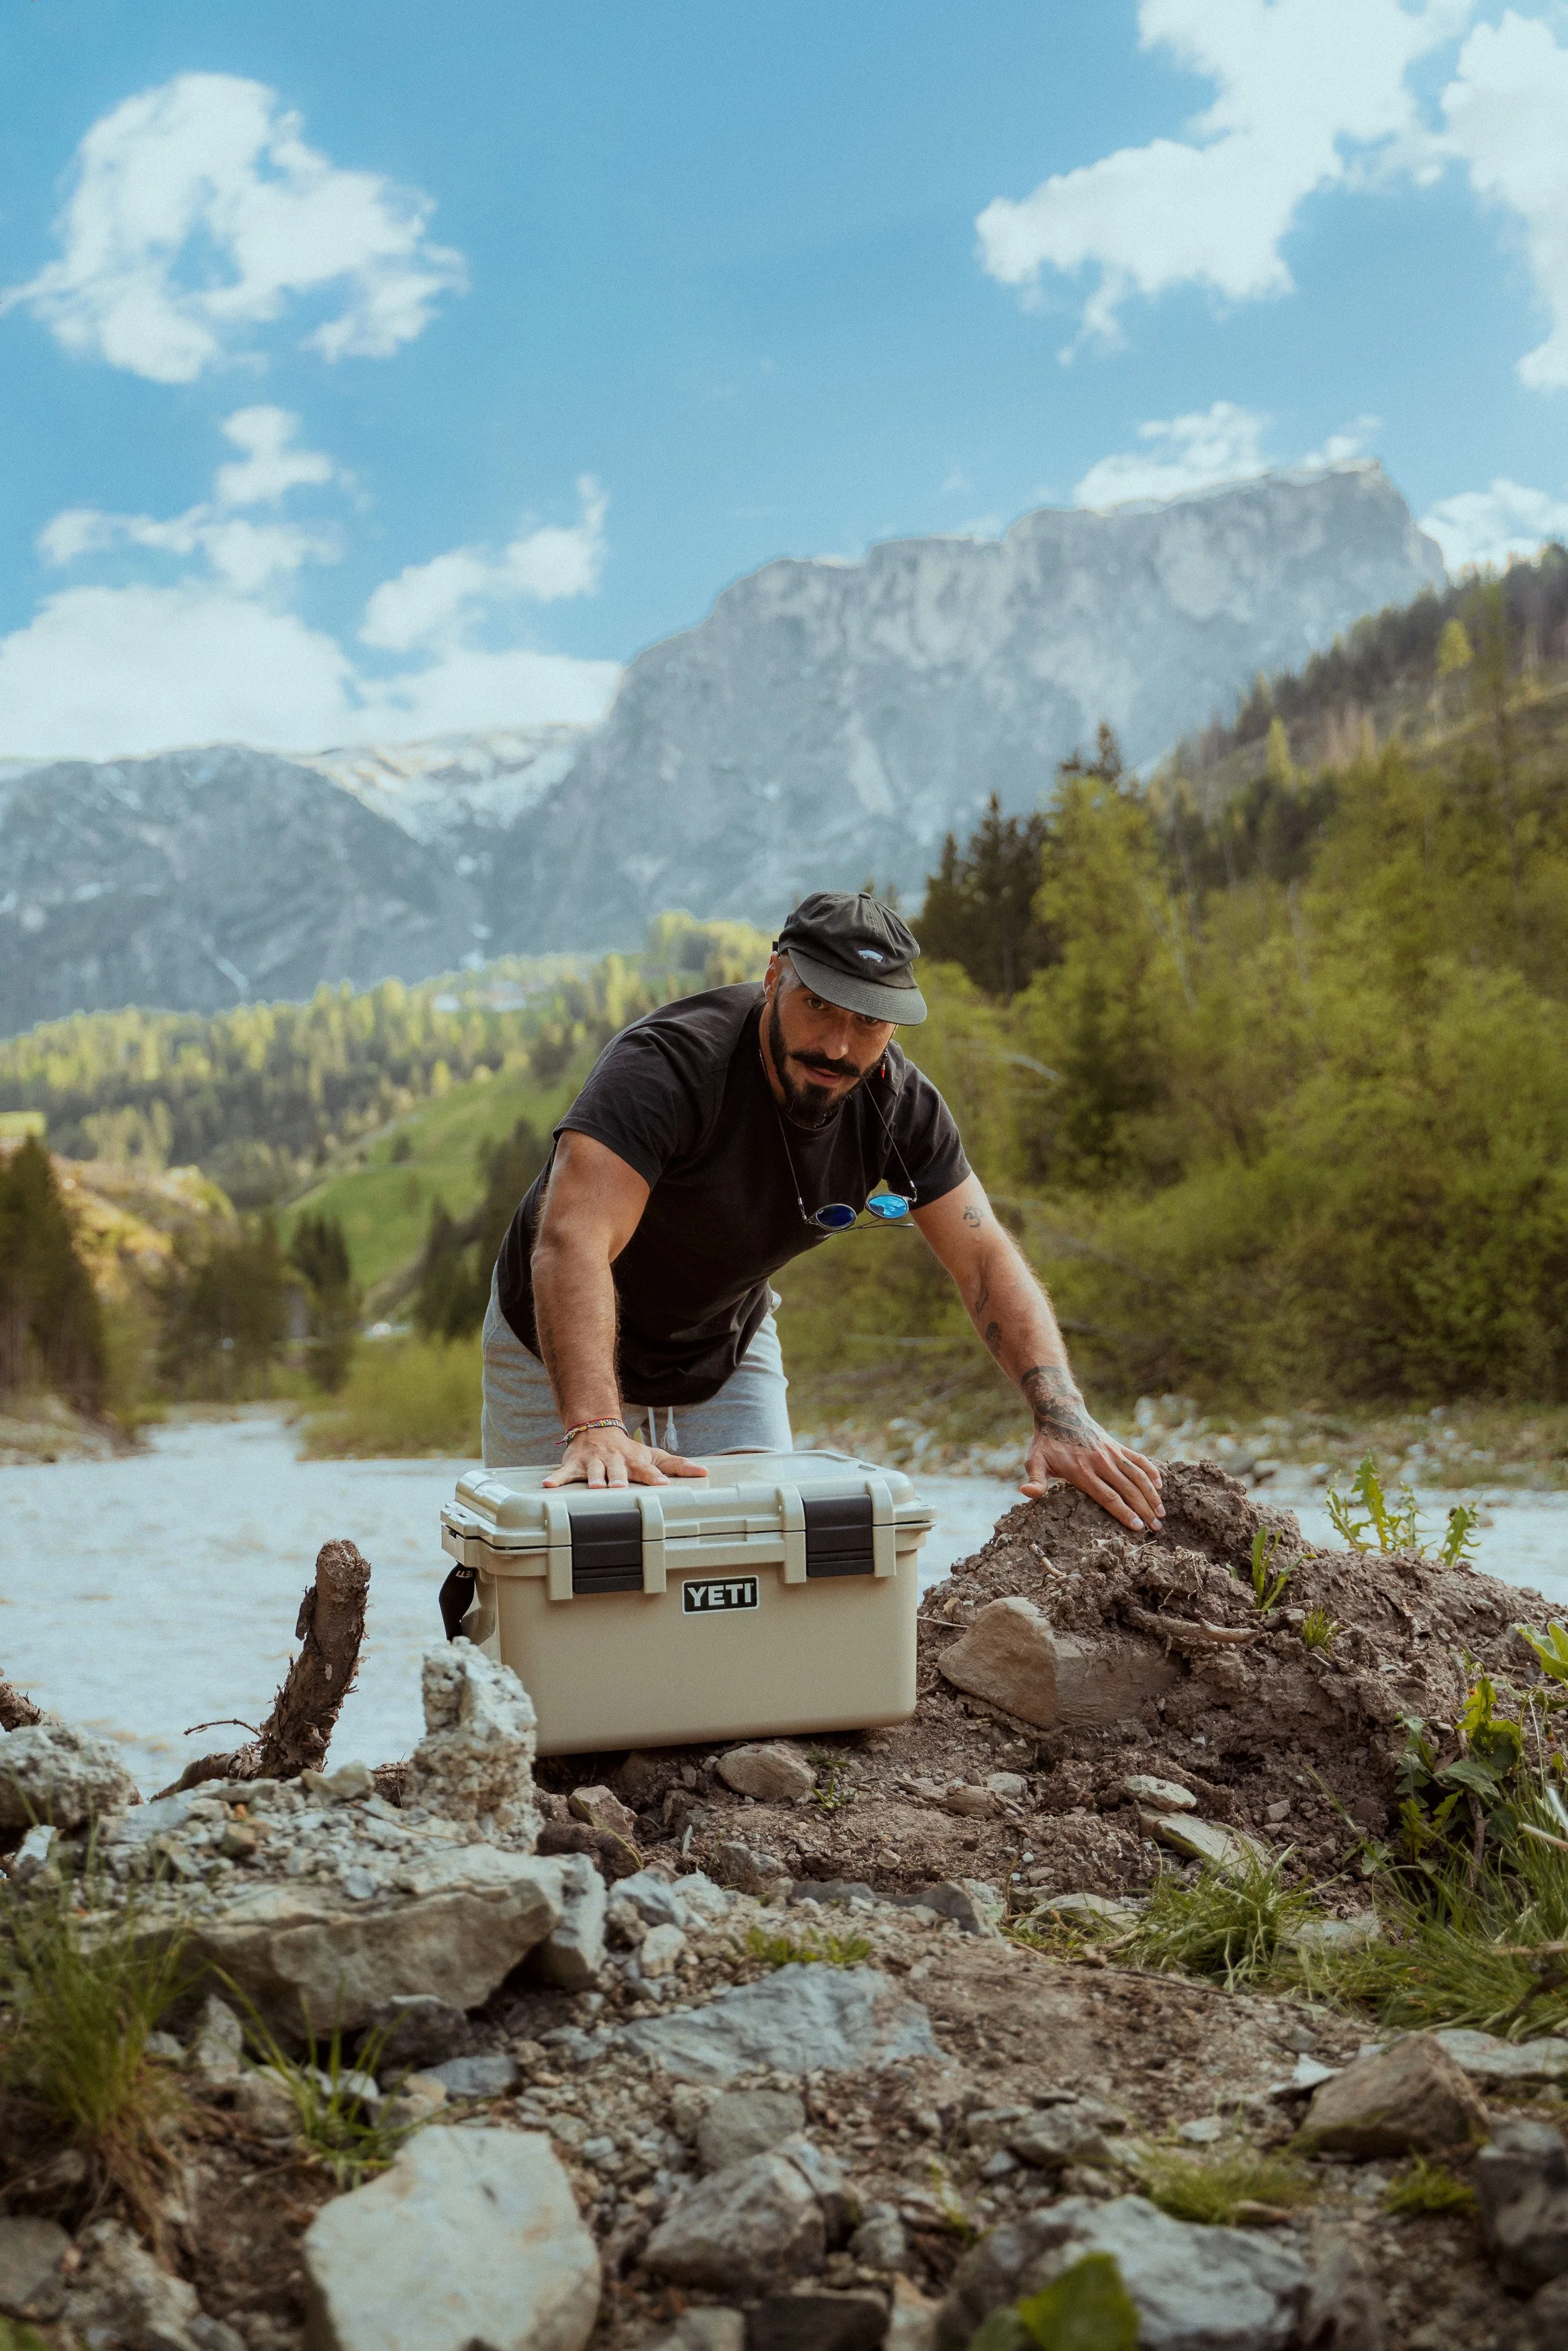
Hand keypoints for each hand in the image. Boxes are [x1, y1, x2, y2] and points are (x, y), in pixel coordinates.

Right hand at [543, 1424, 708, 1488]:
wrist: (596, 1427)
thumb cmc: (627, 1449)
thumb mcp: (652, 1454)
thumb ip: (676, 1465)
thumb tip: (703, 1472)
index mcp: (633, 1460)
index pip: (646, 1468)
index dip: (655, 1476)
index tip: (663, 1484)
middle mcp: (614, 1460)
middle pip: (617, 1470)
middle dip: (619, 1478)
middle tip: (620, 1487)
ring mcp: (594, 1461)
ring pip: (593, 1470)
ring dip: (593, 1478)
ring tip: (593, 1486)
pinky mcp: (574, 1463)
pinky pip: (564, 1473)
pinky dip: (556, 1478)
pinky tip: (548, 1485)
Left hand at [1016, 1367, 1162, 1532]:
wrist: (1059, 1412)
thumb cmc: (1045, 1442)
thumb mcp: (1034, 1461)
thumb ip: (1036, 1480)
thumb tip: (1027, 1493)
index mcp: (1083, 1472)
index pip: (1109, 1497)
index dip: (1125, 1513)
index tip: (1138, 1527)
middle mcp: (1101, 1462)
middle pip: (1128, 1490)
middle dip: (1144, 1510)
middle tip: (1157, 1528)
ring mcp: (1112, 1453)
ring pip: (1137, 1476)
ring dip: (1151, 1494)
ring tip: (1162, 1512)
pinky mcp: (1117, 1445)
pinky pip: (1138, 1459)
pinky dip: (1150, 1471)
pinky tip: (1160, 1485)